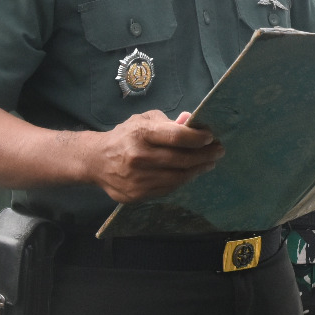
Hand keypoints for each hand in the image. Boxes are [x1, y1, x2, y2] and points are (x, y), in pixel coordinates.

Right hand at [89, 110, 224, 202]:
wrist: (96, 161)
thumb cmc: (124, 136)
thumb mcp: (143, 120)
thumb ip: (168, 122)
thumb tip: (190, 121)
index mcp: (141, 134)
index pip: (176, 137)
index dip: (197, 138)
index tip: (210, 137)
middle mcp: (139, 157)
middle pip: (181, 159)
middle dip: (204, 155)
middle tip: (218, 151)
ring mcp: (138, 178)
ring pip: (178, 177)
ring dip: (197, 170)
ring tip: (208, 163)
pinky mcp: (137, 194)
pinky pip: (168, 188)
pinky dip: (182, 180)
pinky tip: (191, 173)